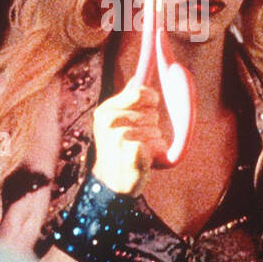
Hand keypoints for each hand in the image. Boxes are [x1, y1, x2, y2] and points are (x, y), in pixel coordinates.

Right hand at [91, 76, 162, 195]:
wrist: (112, 182)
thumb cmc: (119, 149)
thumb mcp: (118, 122)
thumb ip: (127, 100)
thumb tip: (136, 79)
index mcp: (105, 110)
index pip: (140, 93)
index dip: (151, 100)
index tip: (150, 108)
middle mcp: (108, 121)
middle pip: (151, 113)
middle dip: (152, 126)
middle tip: (138, 139)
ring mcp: (117, 137)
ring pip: (155, 130)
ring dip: (154, 141)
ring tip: (140, 150)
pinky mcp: (130, 152)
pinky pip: (157, 144)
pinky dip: (156, 151)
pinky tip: (144, 158)